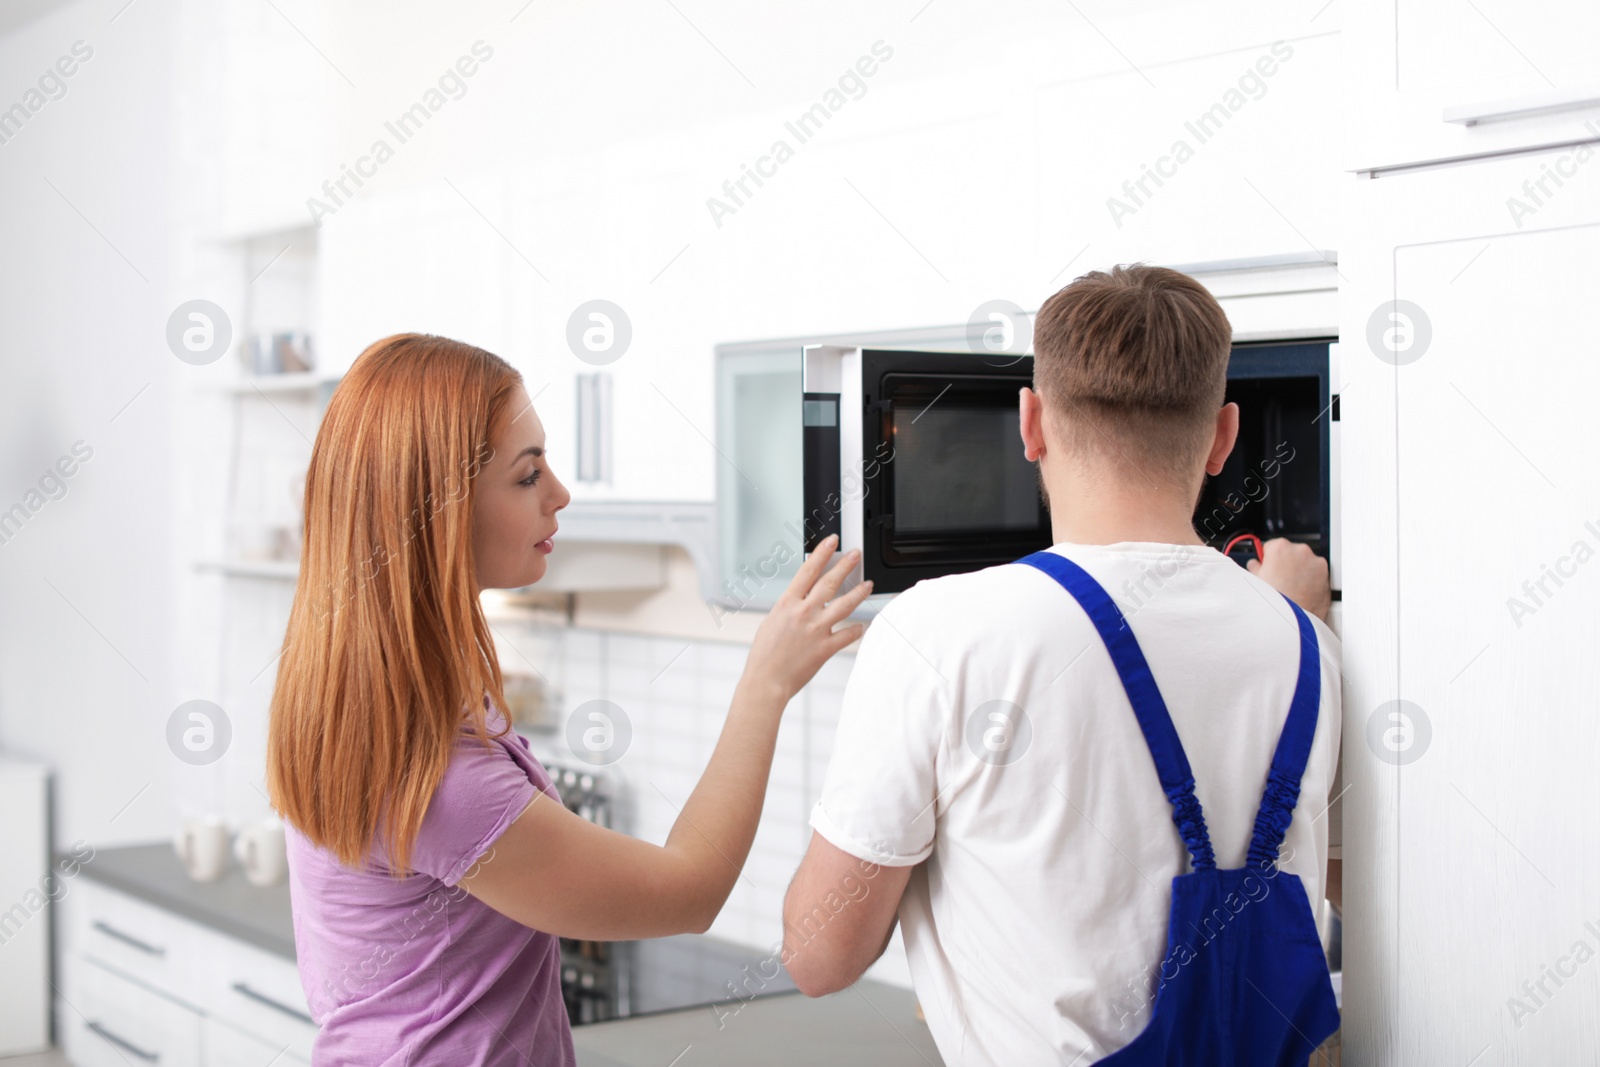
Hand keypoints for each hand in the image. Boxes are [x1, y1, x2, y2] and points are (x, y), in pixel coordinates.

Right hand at [742, 534, 873, 703]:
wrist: (766, 680)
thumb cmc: (764, 655)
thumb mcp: (771, 621)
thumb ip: (789, 608)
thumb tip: (801, 599)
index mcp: (787, 603)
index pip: (808, 570)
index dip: (822, 553)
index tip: (832, 542)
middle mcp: (804, 613)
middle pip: (830, 582)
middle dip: (846, 565)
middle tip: (856, 555)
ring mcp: (816, 629)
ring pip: (845, 605)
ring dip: (859, 592)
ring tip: (868, 584)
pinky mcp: (826, 648)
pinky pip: (848, 635)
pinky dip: (856, 629)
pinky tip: (861, 625)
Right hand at [1247, 537, 1330, 621]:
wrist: (1289, 624)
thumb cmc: (1272, 603)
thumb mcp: (1254, 581)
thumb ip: (1255, 567)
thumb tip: (1256, 566)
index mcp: (1280, 548)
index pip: (1271, 546)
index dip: (1267, 558)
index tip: (1267, 566)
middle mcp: (1301, 551)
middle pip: (1290, 552)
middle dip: (1285, 564)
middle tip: (1278, 580)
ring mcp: (1316, 564)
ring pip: (1305, 563)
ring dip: (1299, 571)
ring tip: (1289, 589)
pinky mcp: (1327, 578)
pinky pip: (1316, 575)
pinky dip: (1311, 581)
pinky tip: (1300, 593)